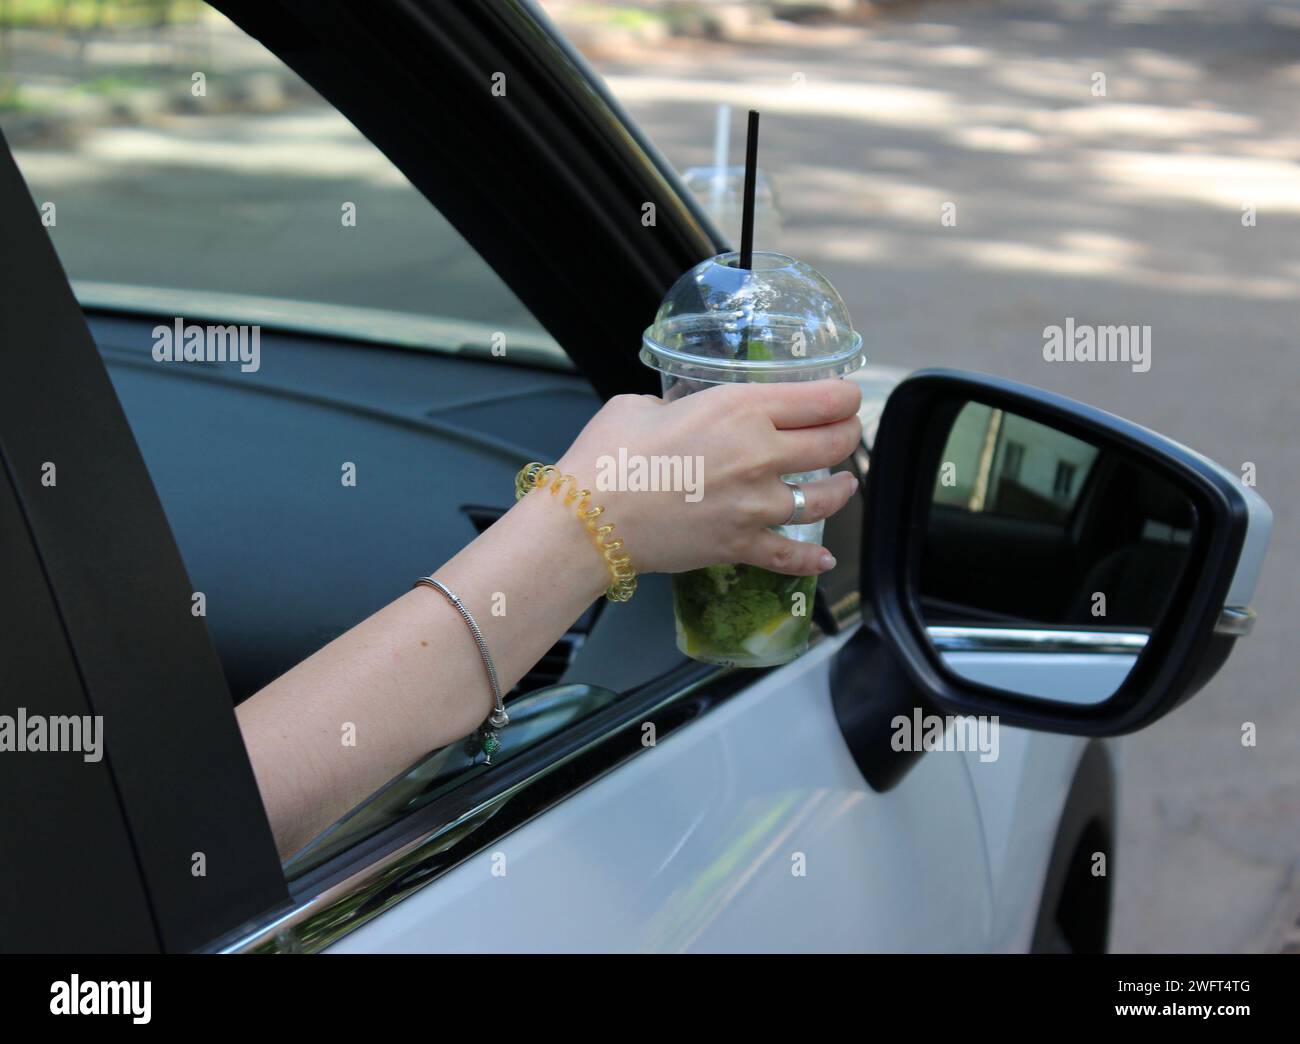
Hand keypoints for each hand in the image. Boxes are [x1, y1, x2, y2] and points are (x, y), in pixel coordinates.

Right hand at [553, 379, 862, 576]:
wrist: (590, 521)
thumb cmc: (608, 455)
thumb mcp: (644, 405)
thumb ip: (680, 404)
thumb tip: (685, 413)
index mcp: (741, 408)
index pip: (823, 399)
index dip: (845, 396)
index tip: (846, 397)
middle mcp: (761, 454)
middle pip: (833, 444)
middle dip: (848, 435)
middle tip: (847, 433)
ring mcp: (756, 505)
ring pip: (824, 499)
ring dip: (841, 490)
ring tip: (845, 485)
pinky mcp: (742, 545)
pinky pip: (791, 556)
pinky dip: (811, 560)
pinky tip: (823, 559)